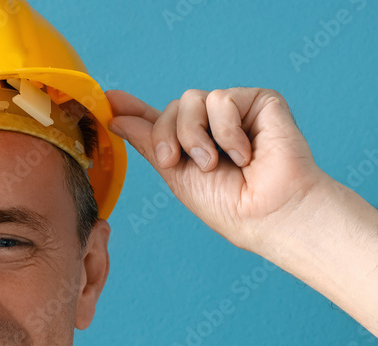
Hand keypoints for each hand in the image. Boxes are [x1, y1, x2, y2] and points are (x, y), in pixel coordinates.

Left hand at [106, 87, 327, 252]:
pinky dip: (227, 130)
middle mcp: (214, 126)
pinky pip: (222, 99)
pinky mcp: (260, 101)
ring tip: (218, 163)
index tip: (110, 100)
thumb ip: (148, 142)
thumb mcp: (177, 174)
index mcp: (194, 146)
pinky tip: (245, 154)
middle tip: (179, 162)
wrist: (267, 213)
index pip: (162, 120)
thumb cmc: (229, 206)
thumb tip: (116, 116)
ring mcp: (237, 112)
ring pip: (193, 99)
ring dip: (196, 136)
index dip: (136, 110)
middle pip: (173, 108)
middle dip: (169, 136)